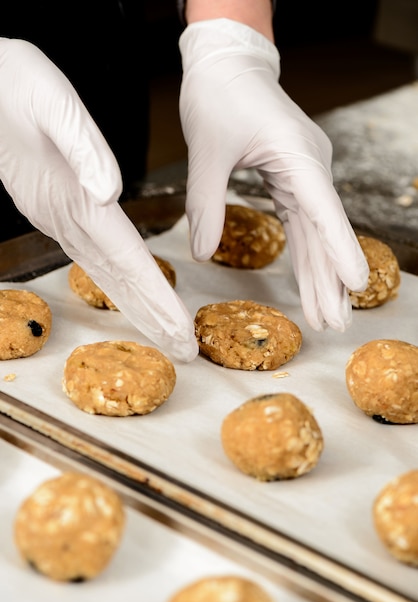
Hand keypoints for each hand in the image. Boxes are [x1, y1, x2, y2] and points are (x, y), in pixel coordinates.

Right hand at [0, 38, 196, 360]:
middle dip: (153, 317)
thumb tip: (110, 193)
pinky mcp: (54, 210)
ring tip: (168, 335)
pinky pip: (93, 258)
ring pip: (106, 275)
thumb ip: (82, 147)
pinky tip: (132, 295)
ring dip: (139, 308)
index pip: (127, 261)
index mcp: (75, 199)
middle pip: (119, 280)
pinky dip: (118, 283)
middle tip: (185, 350)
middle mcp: (67, 219)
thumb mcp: (51, 101)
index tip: (182, 330)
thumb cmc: (16, 84)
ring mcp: (58, 218)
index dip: (157, 298)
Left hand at [179, 19, 368, 331]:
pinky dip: (307, 252)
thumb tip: (202, 253)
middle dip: (330, 278)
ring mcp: (306, 171)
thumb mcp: (206, 149)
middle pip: (325, 230)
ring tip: (327, 314)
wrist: (228, 64)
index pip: (323, 209)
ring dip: (321, 273)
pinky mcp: (294, 176)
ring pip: (316, 231)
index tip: (356, 284)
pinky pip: (303, 221)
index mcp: (296, 154)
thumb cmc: (218, 95)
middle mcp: (311, 165)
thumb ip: (205, 203)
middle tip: (336, 322)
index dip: (340, 249)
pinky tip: (313, 280)